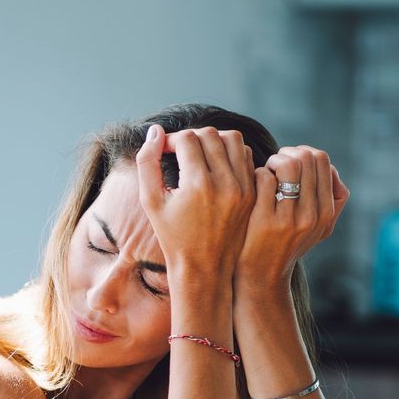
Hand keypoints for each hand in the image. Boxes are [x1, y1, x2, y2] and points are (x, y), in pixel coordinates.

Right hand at [134, 124, 256, 277]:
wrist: (204, 267)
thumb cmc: (172, 235)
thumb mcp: (150, 201)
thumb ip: (146, 163)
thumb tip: (155, 131)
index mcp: (197, 185)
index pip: (186, 139)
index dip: (171, 140)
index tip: (163, 150)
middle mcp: (224, 183)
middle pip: (209, 134)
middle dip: (191, 137)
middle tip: (179, 150)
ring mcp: (243, 187)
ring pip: (232, 139)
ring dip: (213, 139)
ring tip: (199, 154)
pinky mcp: (252, 192)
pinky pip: (245, 156)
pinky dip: (230, 152)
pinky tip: (215, 166)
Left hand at [236, 145, 349, 291]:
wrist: (262, 276)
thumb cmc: (286, 245)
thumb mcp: (318, 228)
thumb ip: (330, 200)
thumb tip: (330, 168)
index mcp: (327, 212)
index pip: (322, 160)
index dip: (302, 152)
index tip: (289, 162)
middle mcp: (313, 214)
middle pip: (306, 157)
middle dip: (286, 153)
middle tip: (274, 165)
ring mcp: (290, 218)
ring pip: (288, 164)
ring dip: (272, 161)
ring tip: (265, 172)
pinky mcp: (266, 221)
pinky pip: (264, 178)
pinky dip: (256, 175)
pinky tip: (252, 187)